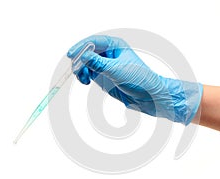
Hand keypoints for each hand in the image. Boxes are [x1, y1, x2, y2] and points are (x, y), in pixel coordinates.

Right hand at [67, 35, 201, 124]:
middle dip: (79, 60)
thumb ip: (99, 63)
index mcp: (115, 45)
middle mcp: (108, 53)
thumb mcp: (117, 70)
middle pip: (86, 51)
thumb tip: (83, 55)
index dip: (81, 47)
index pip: (93, 42)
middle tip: (76, 70)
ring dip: (80, 69)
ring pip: (85, 63)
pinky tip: (85, 82)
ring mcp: (104, 65)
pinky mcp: (103, 76)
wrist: (148, 96)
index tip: (71, 54)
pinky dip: (83, 76)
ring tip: (83, 79)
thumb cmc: (139, 79)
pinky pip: (88, 72)